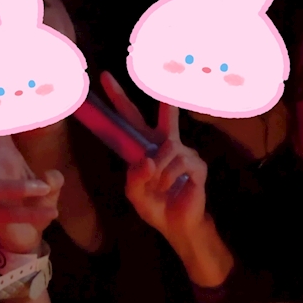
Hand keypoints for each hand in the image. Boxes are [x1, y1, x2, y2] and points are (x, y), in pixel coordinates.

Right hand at [0, 105, 61, 252]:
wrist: (30, 235)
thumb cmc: (35, 203)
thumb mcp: (50, 186)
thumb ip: (54, 179)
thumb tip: (49, 177)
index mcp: (4, 157)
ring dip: (22, 186)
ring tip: (45, 189)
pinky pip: (8, 212)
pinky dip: (32, 212)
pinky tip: (51, 212)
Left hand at [99, 71, 207, 242]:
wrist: (178, 225)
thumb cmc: (157, 205)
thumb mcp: (135, 192)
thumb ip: (135, 176)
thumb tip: (149, 160)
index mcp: (148, 147)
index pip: (132, 118)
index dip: (119, 98)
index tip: (105, 78)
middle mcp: (168, 145)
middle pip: (164, 117)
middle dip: (152, 100)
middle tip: (129, 80)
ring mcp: (185, 153)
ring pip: (166, 147)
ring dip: (157, 170)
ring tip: (157, 186)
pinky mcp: (197, 165)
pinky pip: (179, 163)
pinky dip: (168, 178)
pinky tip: (169, 188)